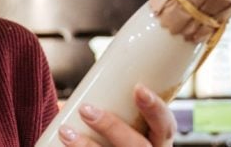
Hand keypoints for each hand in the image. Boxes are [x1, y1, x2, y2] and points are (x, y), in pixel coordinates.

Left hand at [58, 84, 175, 146]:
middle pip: (139, 146)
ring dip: (87, 146)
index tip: (138, 88)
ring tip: (66, 131)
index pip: (166, 125)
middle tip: (86, 110)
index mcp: (159, 142)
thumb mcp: (131, 130)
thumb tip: (66, 103)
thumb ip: (114, 116)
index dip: (156, 108)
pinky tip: (65, 146)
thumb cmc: (124, 142)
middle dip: (112, 127)